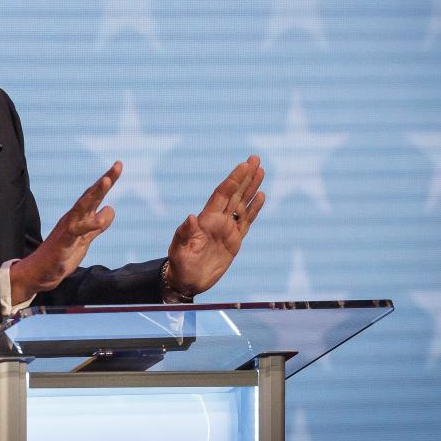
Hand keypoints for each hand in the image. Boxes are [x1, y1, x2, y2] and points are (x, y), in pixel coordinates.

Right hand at [9, 162, 120, 303]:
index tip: (118, 165)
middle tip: (117, 165)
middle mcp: (73, 218)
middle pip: (90, 196)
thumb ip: (97, 225)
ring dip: (95, 194)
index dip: (107, 181)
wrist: (39, 273)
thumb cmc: (61, 255)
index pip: (94, 196)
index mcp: (79, 217)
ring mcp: (67, 229)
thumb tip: (111, 208)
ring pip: (82, 207)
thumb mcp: (85, 239)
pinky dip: (87, 225)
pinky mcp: (63, 243)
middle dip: (104, 180)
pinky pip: (76, 231)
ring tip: (107, 181)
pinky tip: (99, 221)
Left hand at [166, 155, 264, 296]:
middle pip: (234, 194)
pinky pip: (246, 221)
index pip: (222, 195)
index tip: (243, 165)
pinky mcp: (234, 241)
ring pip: (242, 204)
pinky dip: (254, 208)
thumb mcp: (178, 251)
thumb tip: (190, 217)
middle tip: (255, 158)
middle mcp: (217, 221)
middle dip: (244, 176)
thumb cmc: (180, 265)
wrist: (187, 281)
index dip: (233, 180)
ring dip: (251, 187)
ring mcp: (227, 230)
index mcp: (205, 220)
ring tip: (261, 170)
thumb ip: (184, 234)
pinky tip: (261, 196)